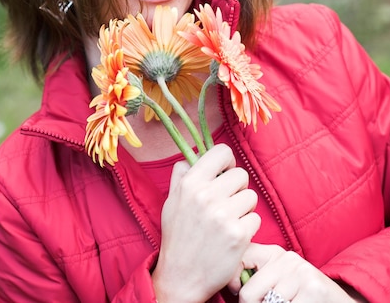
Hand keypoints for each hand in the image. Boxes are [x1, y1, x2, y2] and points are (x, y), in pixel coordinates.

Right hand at [152, 144, 260, 302]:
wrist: (182, 276)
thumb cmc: (178, 236)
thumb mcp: (172, 200)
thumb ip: (182, 174)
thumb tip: (193, 156)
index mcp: (190, 183)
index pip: (222, 152)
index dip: (227, 163)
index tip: (224, 174)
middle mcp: (206, 196)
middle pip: (241, 174)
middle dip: (237, 188)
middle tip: (227, 203)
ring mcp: (223, 216)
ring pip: (251, 197)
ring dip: (244, 208)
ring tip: (229, 221)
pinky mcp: (239, 235)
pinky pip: (256, 219)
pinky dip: (248, 227)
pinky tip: (233, 236)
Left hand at [229, 243, 366, 302]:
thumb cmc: (303, 298)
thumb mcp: (279, 282)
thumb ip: (256, 278)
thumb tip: (229, 286)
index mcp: (275, 253)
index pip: (241, 259)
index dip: (235, 283)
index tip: (240, 294)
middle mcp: (287, 258)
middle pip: (248, 293)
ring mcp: (300, 273)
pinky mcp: (312, 289)